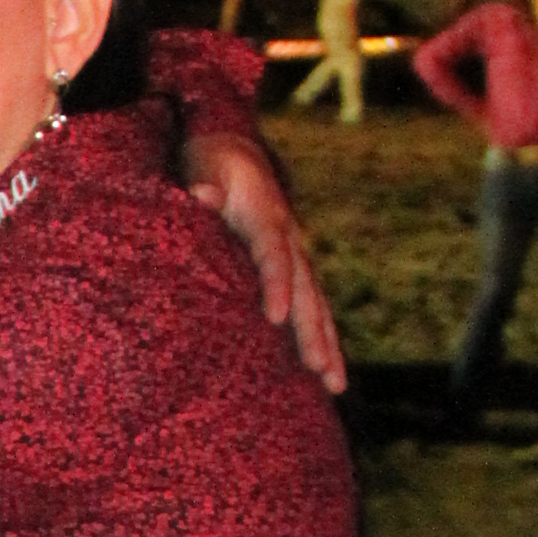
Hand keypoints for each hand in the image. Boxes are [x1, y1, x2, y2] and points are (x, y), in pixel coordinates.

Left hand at [183, 123, 346, 393]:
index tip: (276, 317)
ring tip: (334, 383)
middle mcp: (290, 240)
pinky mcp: (295, 270)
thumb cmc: (213, 166)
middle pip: (306, 290)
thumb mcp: (204, 168)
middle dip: (313, 331)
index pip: (274, 255)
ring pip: (316, 304)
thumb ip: (204, 185)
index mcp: (267, 217)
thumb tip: (202, 195)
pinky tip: (327, 373)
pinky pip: (312, 307)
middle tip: (320, 369)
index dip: (277, 284)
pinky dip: (322, 339)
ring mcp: (297, 256)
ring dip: (326, 344)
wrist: (236, 153)